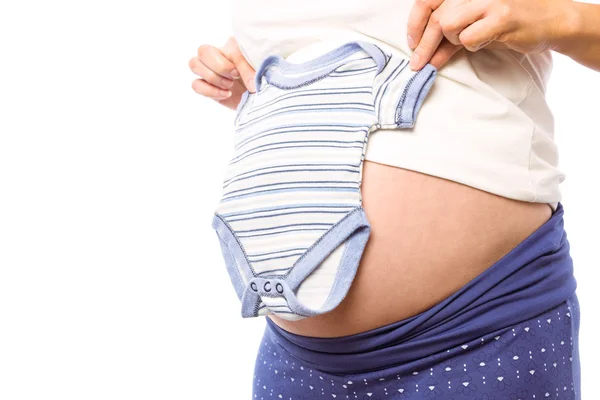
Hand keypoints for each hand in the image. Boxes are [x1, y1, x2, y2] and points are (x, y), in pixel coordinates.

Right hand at [189, 37, 255, 109]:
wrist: (259, 97)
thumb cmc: (260, 80)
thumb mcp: (261, 73)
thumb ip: (253, 73)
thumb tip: (251, 85)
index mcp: (232, 46)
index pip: (227, 46)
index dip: (234, 62)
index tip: (241, 74)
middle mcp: (218, 54)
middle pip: (203, 51)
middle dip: (219, 68)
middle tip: (234, 79)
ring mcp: (209, 69)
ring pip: (194, 64)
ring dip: (213, 78)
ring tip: (230, 87)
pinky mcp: (205, 85)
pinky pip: (195, 84)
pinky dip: (210, 91)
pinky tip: (225, 94)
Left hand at [406, 0, 572, 70]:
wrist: (553, 20)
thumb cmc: (511, 20)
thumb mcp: (476, 19)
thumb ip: (451, 30)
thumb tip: (422, 51)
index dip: (415, 21)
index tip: (412, 42)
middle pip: (436, 17)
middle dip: (424, 45)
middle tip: (418, 64)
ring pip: (447, 25)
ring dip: (452, 42)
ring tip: (468, 42)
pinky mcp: (501, 17)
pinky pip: (468, 39)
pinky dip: (472, 46)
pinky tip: (485, 42)